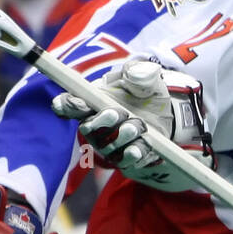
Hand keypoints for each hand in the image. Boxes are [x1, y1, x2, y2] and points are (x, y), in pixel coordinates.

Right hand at [52, 58, 212, 190]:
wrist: (166, 114)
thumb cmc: (145, 94)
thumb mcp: (144, 78)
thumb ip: (138, 72)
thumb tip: (135, 74)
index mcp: (92, 102)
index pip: (69, 105)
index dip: (66, 105)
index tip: (73, 103)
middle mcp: (95, 127)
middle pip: (87, 128)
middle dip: (102, 121)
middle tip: (115, 112)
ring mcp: (109, 146)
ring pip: (109, 146)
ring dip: (123, 136)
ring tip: (138, 125)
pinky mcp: (125, 159)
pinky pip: (126, 161)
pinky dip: (132, 154)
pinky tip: (137, 149)